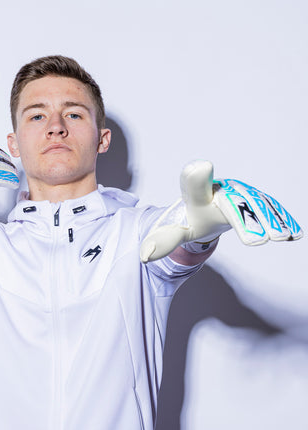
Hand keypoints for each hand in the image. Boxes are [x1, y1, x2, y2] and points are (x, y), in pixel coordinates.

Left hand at [140, 160, 302, 262]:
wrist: (210, 207)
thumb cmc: (192, 218)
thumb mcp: (176, 230)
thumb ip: (162, 241)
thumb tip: (143, 256)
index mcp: (198, 194)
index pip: (194, 185)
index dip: (197, 177)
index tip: (201, 167)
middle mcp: (223, 189)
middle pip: (235, 200)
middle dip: (246, 217)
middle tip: (256, 239)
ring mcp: (242, 193)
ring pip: (257, 204)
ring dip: (270, 219)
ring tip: (281, 237)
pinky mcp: (256, 200)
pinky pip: (270, 208)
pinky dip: (282, 218)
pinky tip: (295, 233)